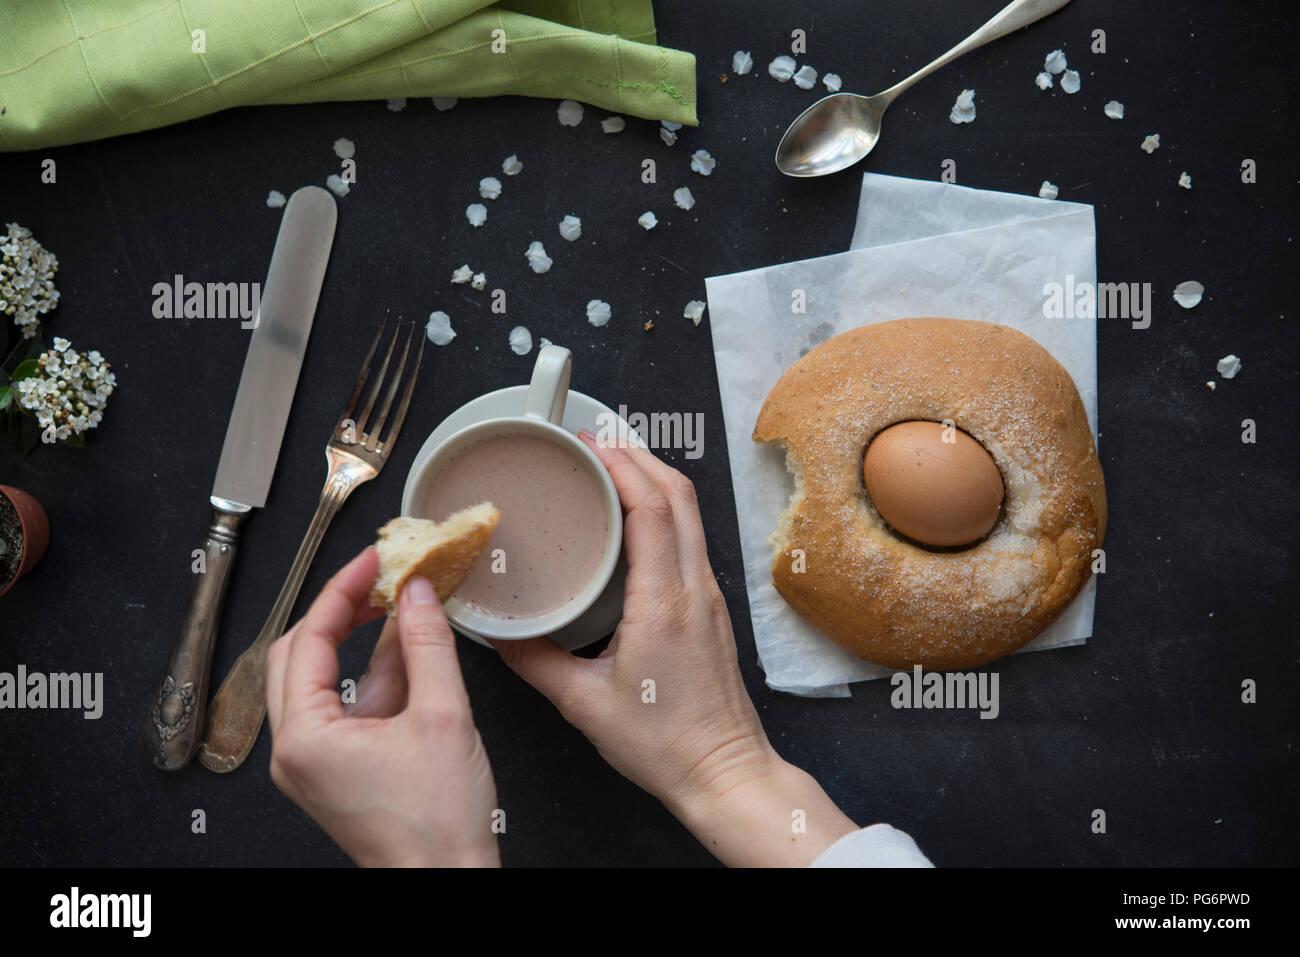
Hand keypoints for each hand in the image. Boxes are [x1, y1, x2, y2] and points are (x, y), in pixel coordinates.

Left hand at [266, 548, 499, 866]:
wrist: (446, 883)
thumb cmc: (437, 826)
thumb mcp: (444, 716)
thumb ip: (428, 644)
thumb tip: (417, 594)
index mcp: (305, 738)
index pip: (308, 639)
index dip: (342, 590)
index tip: (371, 560)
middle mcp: (296, 752)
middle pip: (300, 655)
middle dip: (340, 611)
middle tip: (376, 578)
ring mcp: (314, 763)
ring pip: (322, 680)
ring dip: (359, 642)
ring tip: (401, 606)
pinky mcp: (337, 771)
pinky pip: (344, 707)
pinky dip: (374, 675)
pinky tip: (408, 651)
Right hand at [490, 431, 857, 865]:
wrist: (725, 773)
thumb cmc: (665, 744)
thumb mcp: (582, 704)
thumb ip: (534, 662)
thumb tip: (497, 633)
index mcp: (664, 601)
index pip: (652, 507)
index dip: (621, 465)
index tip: (587, 445)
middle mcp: (695, 588)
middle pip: (679, 494)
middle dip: (638, 455)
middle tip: (594, 442)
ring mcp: (709, 596)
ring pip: (691, 513)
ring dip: (654, 478)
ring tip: (611, 466)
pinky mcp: (711, 609)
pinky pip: (690, 539)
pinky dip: (664, 510)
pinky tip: (633, 520)